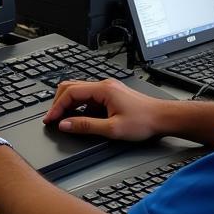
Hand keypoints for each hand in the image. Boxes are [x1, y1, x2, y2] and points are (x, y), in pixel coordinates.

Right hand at [43, 78, 165, 140]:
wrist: (163, 118)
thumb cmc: (144, 121)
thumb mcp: (112, 129)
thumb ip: (86, 126)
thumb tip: (65, 124)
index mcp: (103, 89)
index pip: (70, 92)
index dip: (57, 106)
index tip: (50, 119)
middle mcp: (104, 85)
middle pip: (71, 87)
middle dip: (59, 102)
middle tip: (52, 118)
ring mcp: (108, 89)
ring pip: (80, 91)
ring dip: (68, 104)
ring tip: (63, 119)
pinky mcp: (111, 95)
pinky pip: (89, 97)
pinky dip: (79, 106)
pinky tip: (79, 118)